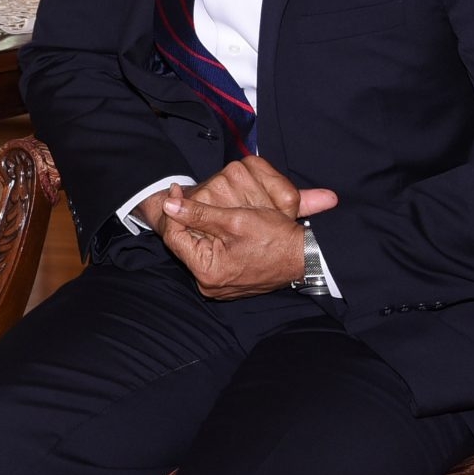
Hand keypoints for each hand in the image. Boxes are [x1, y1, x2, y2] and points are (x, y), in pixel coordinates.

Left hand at [156, 157, 338, 299]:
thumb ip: (198, 213)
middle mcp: (209, 284)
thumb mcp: (234, 220)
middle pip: (185, 244)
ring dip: (198, 227)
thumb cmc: (274, 238)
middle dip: (185, 218)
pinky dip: (212, 238)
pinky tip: (217, 222)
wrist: (305, 257)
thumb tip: (168, 205)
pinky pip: (211, 256)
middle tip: (186, 195)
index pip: (175, 237)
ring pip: (197, 249)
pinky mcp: (227, 280)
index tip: (177, 190)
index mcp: (207, 272)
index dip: (174, 210)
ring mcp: (218, 284)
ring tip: (202, 206)